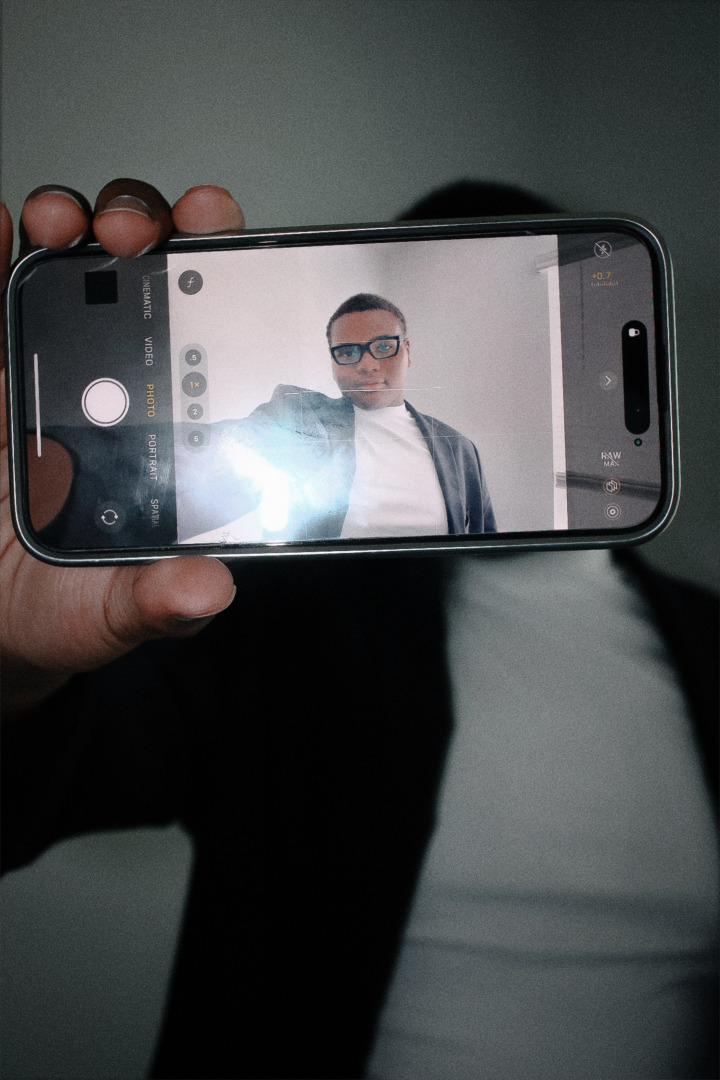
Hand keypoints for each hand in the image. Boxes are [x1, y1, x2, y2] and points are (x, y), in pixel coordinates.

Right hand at [1, 180, 244, 715]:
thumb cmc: (63, 607)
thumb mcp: (112, 612)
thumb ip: (155, 600)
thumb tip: (208, 588)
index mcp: (164, 425)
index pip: (204, 330)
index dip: (216, 269)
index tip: (214, 233)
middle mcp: (108, 384)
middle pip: (133, 274)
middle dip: (138, 227)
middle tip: (129, 232)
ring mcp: (38, 372)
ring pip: (54, 272)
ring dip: (60, 228)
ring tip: (58, 222)